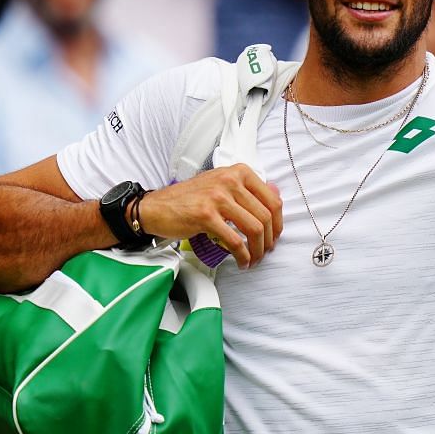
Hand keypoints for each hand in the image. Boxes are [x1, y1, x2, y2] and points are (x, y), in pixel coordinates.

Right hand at [132, 165, 282, 268]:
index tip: (274, 236)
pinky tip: (241, 261)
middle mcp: (230, 181)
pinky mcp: (207, 215)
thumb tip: (274, 203)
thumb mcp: (220, 185)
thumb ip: (245, 191)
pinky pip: (235, 241)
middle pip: (266, 216)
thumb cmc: (188, 199)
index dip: (278, 223)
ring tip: (254, 259)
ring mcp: (218, 197)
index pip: (272, 199)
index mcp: (238, 172)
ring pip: (254, 229)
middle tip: (264, 252)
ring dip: (258, 250)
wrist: (156, 207)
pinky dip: (242, 256)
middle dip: (269, 240)